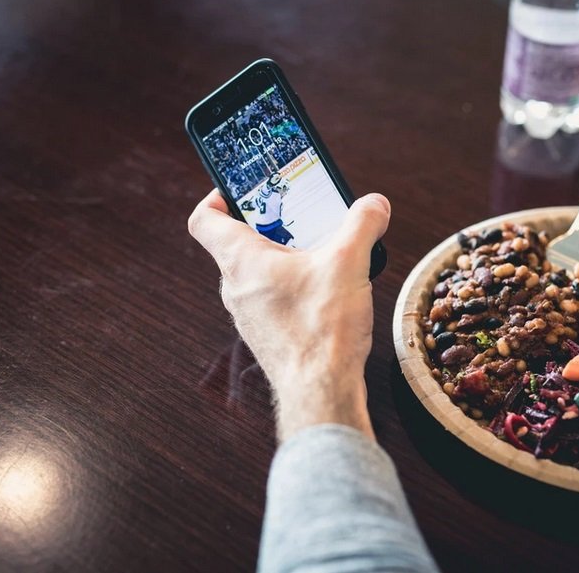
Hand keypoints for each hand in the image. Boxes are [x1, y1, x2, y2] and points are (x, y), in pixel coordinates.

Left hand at [188, 190, 389, 440]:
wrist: (321, 391)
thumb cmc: (320, 330)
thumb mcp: (348, 263)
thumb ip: (362, 225)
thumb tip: (373, 205)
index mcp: (242, 261)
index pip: (205, 219)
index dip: (218, 196)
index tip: (240, 188)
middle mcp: (237, 288)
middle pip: (238, 243)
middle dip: (269, 224)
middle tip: (299, 215)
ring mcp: (250, 315)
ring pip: (258, 273)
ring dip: (284, 257)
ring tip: (320, 252)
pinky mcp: (268, 335)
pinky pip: (272, 299)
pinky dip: (293, 286)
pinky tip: (326, 290)